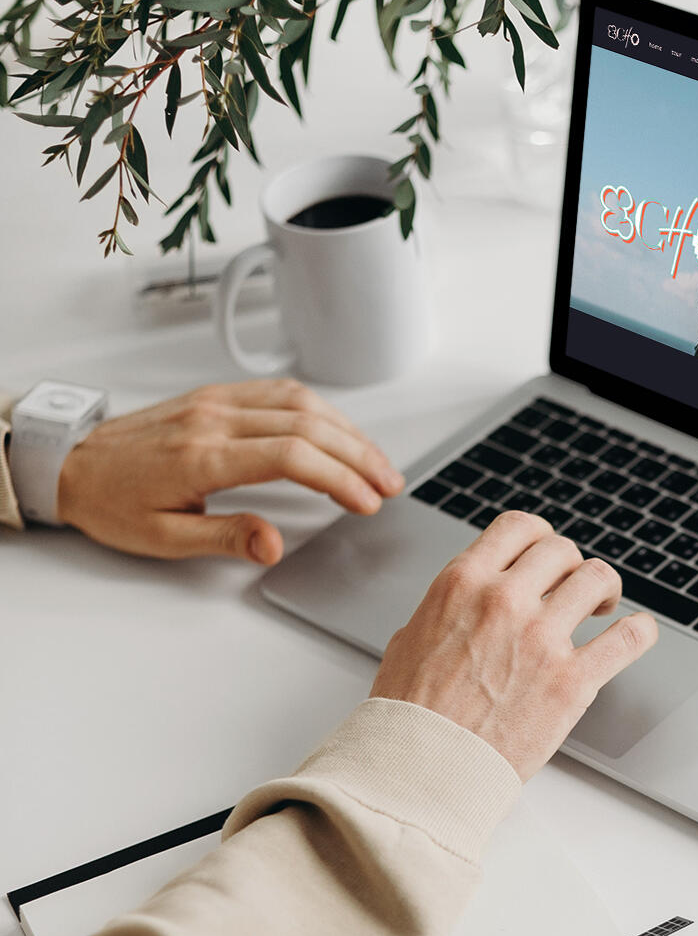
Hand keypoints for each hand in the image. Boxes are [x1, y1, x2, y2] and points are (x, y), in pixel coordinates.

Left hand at [55, 378, 404, 563]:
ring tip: (375, 461)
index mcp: (202, 456)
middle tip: (388, 484)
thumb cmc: (112, 502)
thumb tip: (275, 544)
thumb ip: (225, 537)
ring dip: (348, 430)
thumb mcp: (162, 538)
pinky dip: (322, 410)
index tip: (367, 501)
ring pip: (302, 401)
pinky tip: (339, 431)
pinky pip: (281, 391)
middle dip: (359, 455)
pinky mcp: (218, 394)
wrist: (70, 463)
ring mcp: (217, 401)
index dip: (339, 478)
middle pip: (309, 424)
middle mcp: (214, 419)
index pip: (292, 456)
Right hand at [370, 512, 659, 780]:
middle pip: (563, 550)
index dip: (540, 538)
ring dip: (604, 591)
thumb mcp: (411, 638)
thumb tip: (470, 599)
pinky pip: (629, 637)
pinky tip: (636, 634)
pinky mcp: (571, 681)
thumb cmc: (408, 715)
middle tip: (572, 591)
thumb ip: (450, 607)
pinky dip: (640, 631)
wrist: (418, 770)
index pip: (519, 527)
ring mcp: (541, 639)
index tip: (548, 556)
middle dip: (570, 568)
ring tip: (601, 610)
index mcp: (462, 584)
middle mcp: (504, 601)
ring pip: (599, 578)